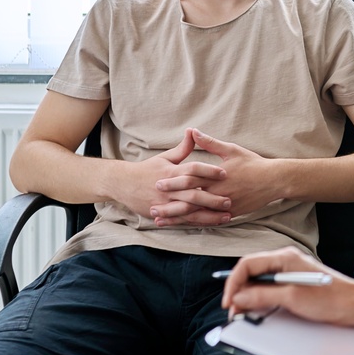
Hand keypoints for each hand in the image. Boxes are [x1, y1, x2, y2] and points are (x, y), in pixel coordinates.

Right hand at [111, 128, 231, 224]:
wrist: (123, 184)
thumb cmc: (147, 169)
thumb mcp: (165, 157)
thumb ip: (182, 148)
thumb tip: (194, 131)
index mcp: (172, 172)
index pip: (193, 170)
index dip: (209, 171)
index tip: (225, 173)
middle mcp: (169, 189)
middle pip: (194, 194)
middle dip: (213, 199)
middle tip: (230, 200)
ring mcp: (166, 203)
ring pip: (190, 211)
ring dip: (209, 215)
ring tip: (226, 216)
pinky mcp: (163, 214)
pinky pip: (182, 220)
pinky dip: (196, 223)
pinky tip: (210, 223)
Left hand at [150, 129, 282, 225]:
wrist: (274, 180)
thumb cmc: (253, 163)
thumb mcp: (231, 150)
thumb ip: (210, 143)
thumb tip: (193, 131)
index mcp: (215, 176)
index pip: (189, 179)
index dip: (172, 181)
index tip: (157, 182)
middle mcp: (217, 193)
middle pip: (188, 201)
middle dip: (169, 205)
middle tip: (152, 207)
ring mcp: (223, 206)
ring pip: (196, 215)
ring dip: (177, 218)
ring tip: (160, 220)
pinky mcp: (230, 215)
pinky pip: (208, 221)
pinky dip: (193, 223)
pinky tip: (182, 226)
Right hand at [220, 246, 353, 323]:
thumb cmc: (331, 298)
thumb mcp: (292, 298)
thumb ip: (262, 295)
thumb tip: (240, 296)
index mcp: (285, 257)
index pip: (247, 264)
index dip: (234, 282)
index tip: (229, 301)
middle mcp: (286, 262)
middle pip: (252, 273)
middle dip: (240, 292)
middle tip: (235, 311)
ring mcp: (290, 273)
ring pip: (259, 282)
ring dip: (250, 298)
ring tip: (245, 313)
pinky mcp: (294, 285)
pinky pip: (270, 289)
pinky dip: (261, 300)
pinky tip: (260, 311)